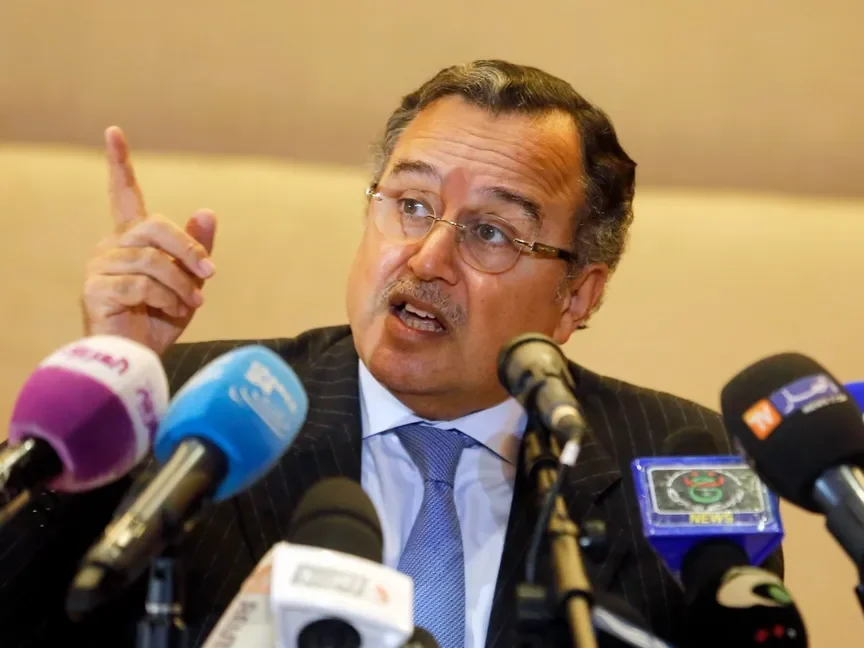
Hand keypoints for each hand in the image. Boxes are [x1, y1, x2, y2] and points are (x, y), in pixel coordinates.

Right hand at [81, 126, 216, 354]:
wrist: (141, 360)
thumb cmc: (162, 320)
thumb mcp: (190, 281)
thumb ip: (196, 248)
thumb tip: (207, 211)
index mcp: (132, 239)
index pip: (124, 194)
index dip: (119, 163)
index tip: (113, 131)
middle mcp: (112, 246)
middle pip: (155, 226)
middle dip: (189, 249)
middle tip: (211, 272)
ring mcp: (100, 267)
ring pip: (153, 261)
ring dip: (182, 284)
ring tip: (191, 303)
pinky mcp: (96, 290)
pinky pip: (142, 285)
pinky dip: (167, 299)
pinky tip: (172, 311)